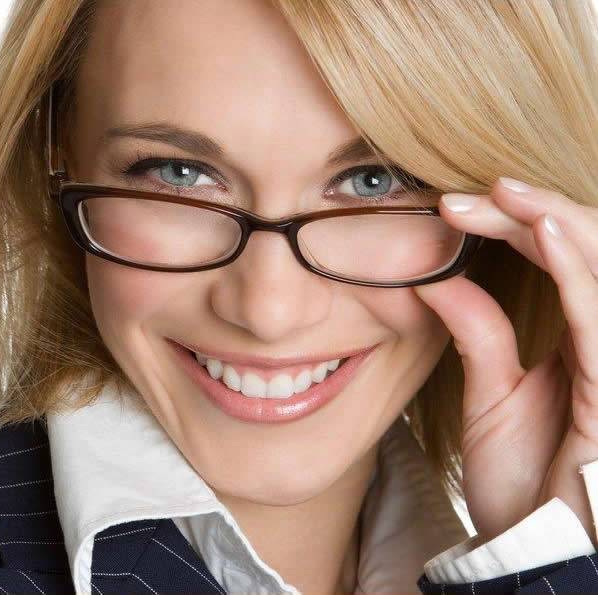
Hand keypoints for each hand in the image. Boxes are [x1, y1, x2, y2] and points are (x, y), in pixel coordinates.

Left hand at [412, 177, 597, 545]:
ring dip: (556, 222)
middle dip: (534, 213)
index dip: (518, 224)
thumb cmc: (523, 481)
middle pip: (587, 251)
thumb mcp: (492, 397)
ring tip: (506, 192)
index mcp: (582, 342)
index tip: (455, 206)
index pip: (560, 259)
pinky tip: (545, 230)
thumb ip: (478, 333)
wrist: (534, 548)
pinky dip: (578, 270)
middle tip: (477, 191)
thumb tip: (435, 279)